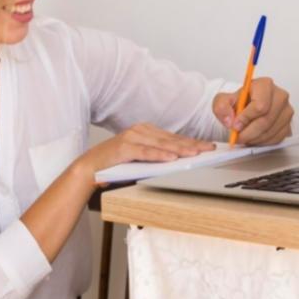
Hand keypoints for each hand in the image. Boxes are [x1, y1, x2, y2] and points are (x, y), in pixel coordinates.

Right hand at [71, 123, 215, 181]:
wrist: (90, 167)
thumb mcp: (142, 158)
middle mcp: (140, 130)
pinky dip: (159, 155)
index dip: (192, 142)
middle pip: (171, 140)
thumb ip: (158, 155)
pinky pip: (145, 152)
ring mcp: (132, 137)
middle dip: (191, 145)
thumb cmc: (117, 164)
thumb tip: (182, 160)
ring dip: (179, 149)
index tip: (207, 147)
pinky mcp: (124, 147)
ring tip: (194, 154)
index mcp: (146, 131)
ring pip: (161, 144)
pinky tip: (171, 159)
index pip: (174, 137)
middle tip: (208, 150)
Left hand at [212, 77, 293, 144]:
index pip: (260, 105)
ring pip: (270, 132)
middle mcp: (280, 96)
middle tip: (237, 136)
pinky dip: (261, 142)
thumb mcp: (223, 100)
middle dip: (248, 132)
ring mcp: (286, 111)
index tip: (236, 125)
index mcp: (265, 85)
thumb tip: (230, 120)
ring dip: (254, 138)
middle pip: (266, 120)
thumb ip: (222, 107)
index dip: (246, 118)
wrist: (246, 107)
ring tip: (243, 136)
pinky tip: (253, 137)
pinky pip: (276, 139)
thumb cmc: (239, 101)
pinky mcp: (288, 125)